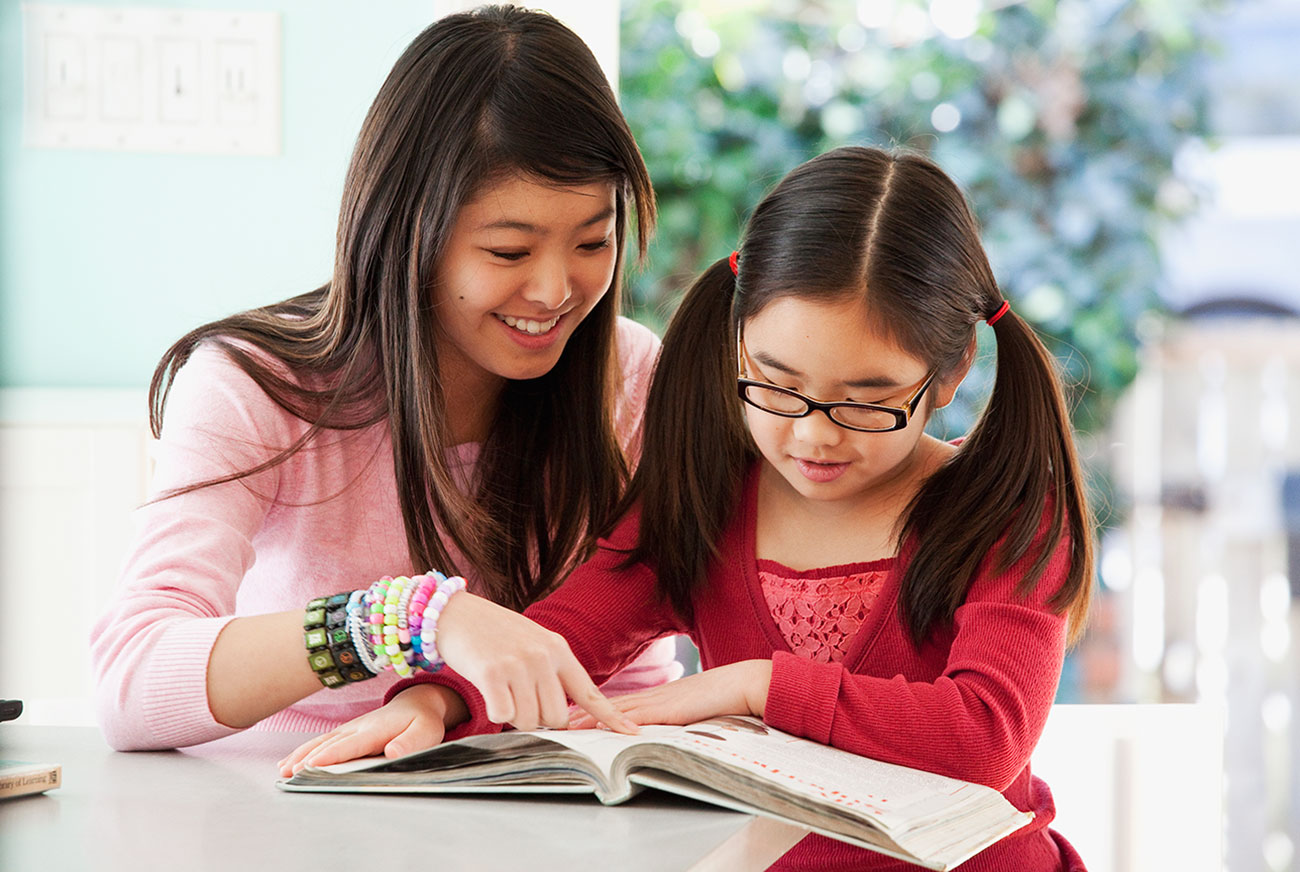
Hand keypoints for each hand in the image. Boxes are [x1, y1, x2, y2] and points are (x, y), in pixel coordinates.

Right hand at [276, 683, 464, 776]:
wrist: (416, 703)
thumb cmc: (422, 722)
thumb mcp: (426, 732)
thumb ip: (410, 743)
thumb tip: (392, 752)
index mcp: (376, 729)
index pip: (351, 744)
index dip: (332, 754)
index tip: (313, 764)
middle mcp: (358, 727)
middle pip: (330, 744)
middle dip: (309, 758)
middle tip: (290, 774)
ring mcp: (349, 728)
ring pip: (321, 742)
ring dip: (301, 755)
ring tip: (284, 771)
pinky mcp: (346, 732)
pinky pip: (321, 741)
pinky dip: (303, 751)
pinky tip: (288, 762)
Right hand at [434, 592, 637, 733]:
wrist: (455, 612)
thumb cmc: (494, 634)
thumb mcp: (533, 644)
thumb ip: (552, 673)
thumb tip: (563, 716)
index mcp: (558, 650)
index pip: (590, 692)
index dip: (611, 717)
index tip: (632, 733)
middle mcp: (543, 657)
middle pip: (556, 718)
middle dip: (538, 720)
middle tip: (519, 700)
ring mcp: (518, 664)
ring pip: (529, 721)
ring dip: (514, 716)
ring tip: (502, 689)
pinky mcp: (492, 672)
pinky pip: (504, 716)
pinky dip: (496, 714)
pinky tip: (489, 692)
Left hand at [568, 660, 772, 729]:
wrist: (744, 683)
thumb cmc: (725, 698)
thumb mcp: (692, 710)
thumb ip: (674, 718)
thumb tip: (658, 733)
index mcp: (656, 697)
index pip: (615, 703)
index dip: (589, 708)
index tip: (567, 716)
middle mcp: (651, 697)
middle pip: (606, 704)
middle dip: (578, 713)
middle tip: (551, 721)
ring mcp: (658, 701)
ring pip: (614, 709)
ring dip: (588, 718)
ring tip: (563, 727)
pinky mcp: (668, 709)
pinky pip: (636, 717)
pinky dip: (614, 722)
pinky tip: (599, 727)